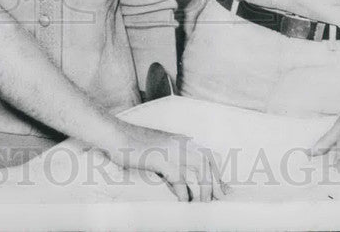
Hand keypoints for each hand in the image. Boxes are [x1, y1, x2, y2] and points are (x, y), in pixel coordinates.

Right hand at [101, 120, 227, 201]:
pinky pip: (180, 180)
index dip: (217, 173)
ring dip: (202, 190)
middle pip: (207, 164)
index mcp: (182, 140)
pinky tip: (184, 202)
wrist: (116, 135)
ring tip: (201, 204)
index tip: (223, 189)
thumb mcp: (159, 149)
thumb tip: (184, 181)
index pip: (208, 156)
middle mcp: (181, 143)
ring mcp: (172, 151)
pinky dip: (184, 193)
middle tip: (218, 199)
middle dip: (215, 183)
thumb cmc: (134, 145)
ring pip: (198, 172)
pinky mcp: (162, 160)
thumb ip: (173, 160)